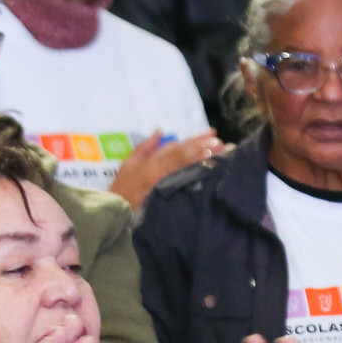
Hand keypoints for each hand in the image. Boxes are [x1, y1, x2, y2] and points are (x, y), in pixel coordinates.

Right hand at [107, 130, 225, 210]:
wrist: (118, 212)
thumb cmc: (123, 188)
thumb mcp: (129, 164)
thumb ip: (145, 146)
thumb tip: (160, 130)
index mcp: (152, 163)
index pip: (178, 147)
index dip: (196, 139)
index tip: (211, 133)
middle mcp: (161, 172)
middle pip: (187, 156)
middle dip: (205, 147)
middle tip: (221, 141)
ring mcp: (166, 186)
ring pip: (189, 169)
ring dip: (207, 160)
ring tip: (223, 153)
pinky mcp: (171, 200)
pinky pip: (187, 185)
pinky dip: (200, 177)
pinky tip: (212, 172)